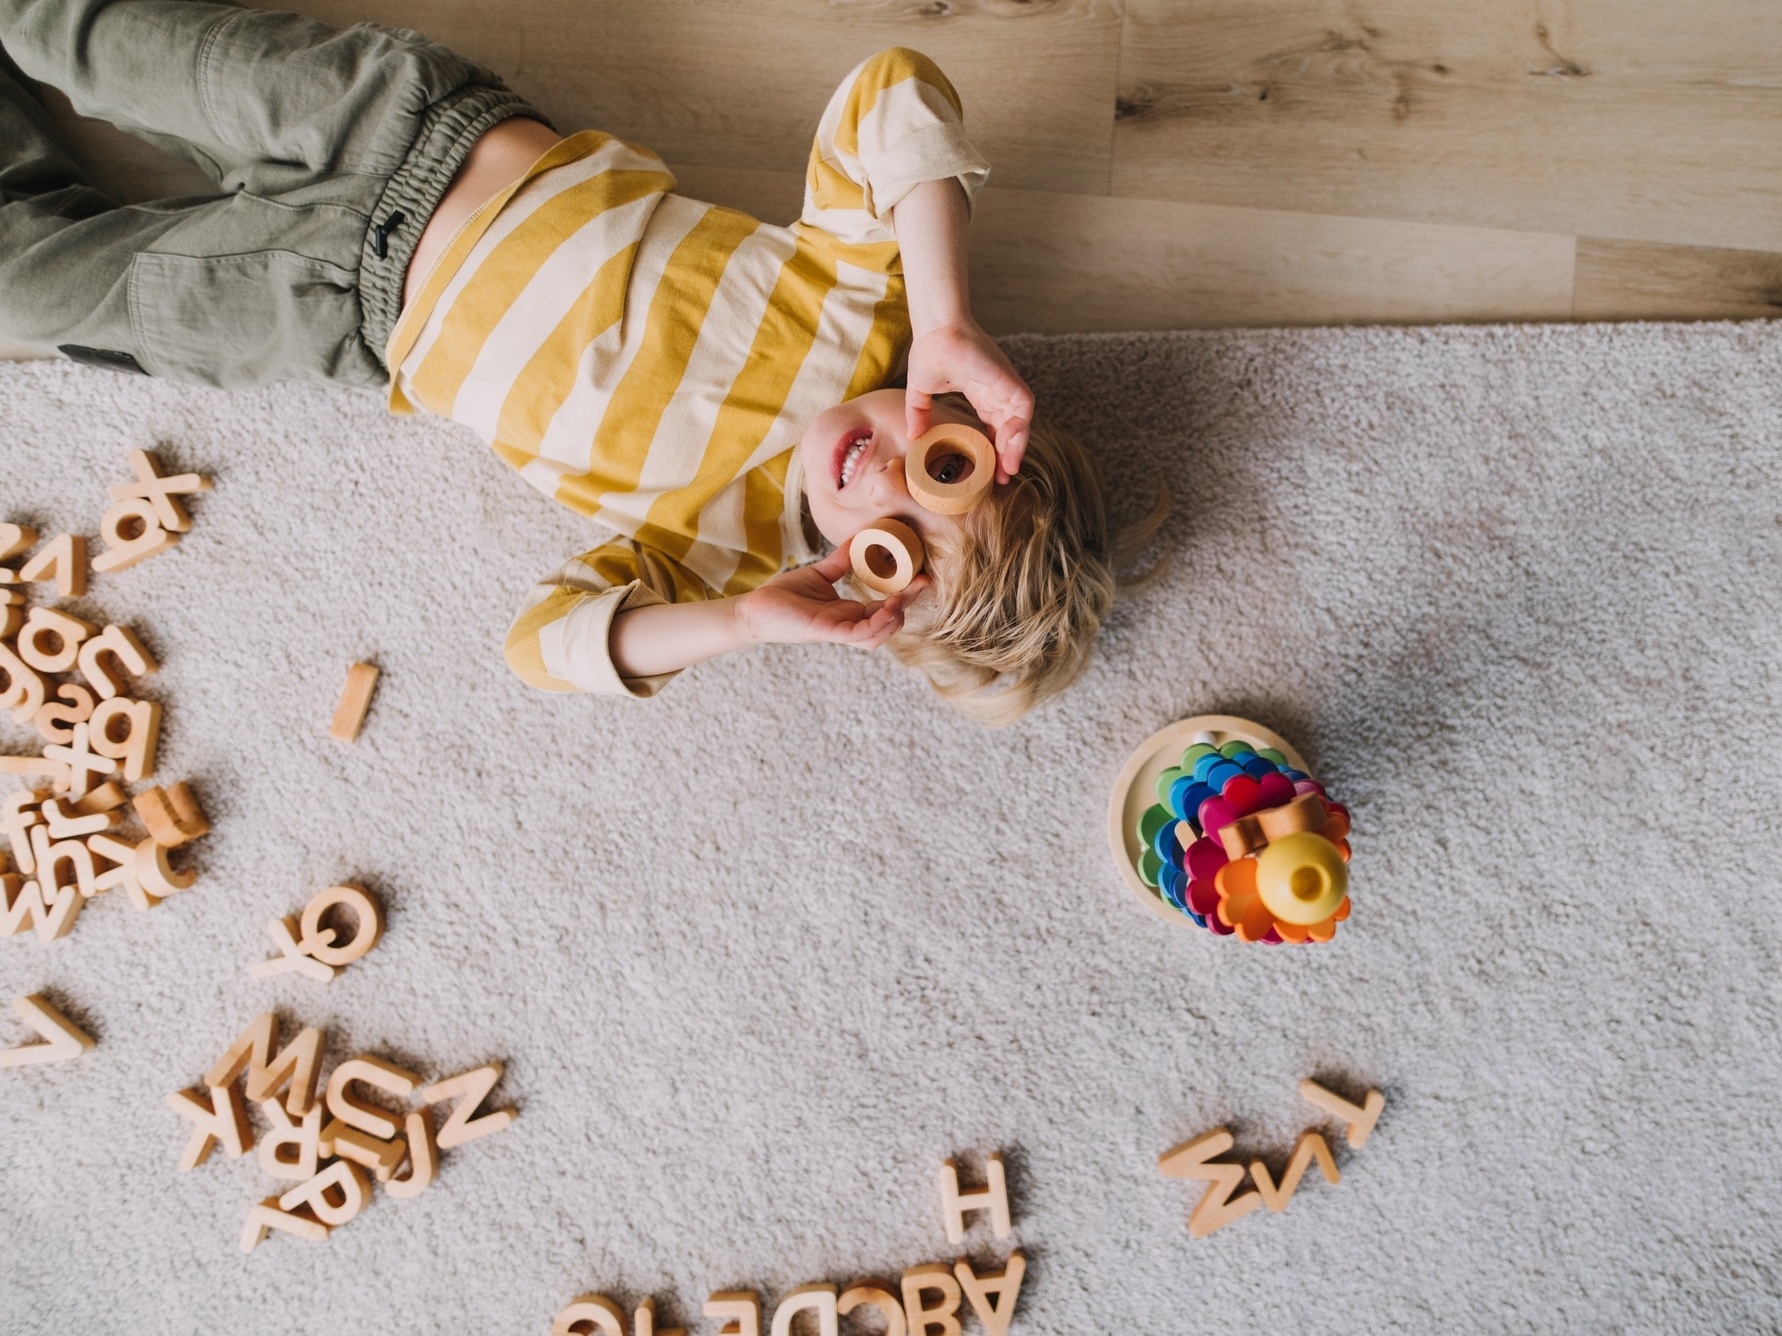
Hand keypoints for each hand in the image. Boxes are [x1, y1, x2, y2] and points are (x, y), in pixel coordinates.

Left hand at [735, 545, 927, 649]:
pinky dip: (878, 624)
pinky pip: (861, 634)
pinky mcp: (828, 632)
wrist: (754, 608)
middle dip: (908, 604)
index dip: (905, 595)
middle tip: (921, 582)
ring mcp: (839, 631)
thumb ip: (840, 562)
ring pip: (879, 635)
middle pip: (889, 623)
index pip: (885, 609)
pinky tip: (888, 607)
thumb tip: (858, 540)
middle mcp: (848, 624)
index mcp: (849, 613)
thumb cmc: (782, 595)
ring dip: (896, 618)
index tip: (920, 575)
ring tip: (903, 597)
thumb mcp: (819, 574)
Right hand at [904, 319, 1034, 483]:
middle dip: (1008, 454)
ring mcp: (1004, 385)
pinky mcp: (1008, 380)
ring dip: (1016, 447)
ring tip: (1007, 470)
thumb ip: (918, 413)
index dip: (993, 448)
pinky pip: (1024, 408)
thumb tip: (912, 437)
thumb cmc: (929, 351)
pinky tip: (1009, 446)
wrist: (936, 331)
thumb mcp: (920, 391)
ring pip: (1020, 423)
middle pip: (1009, 429)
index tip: (988, 470)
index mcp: (980, 392)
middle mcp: (995, 391)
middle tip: (1001, 478)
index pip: (994, 425)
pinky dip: (1020, 428)